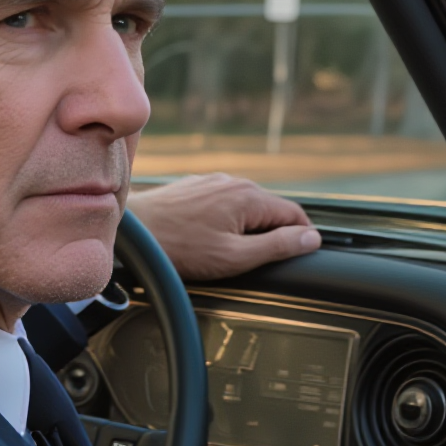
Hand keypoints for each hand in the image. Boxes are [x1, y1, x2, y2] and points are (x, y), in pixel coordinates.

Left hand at [126, 174, 319, 279]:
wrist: (134, 232)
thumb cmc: (178, 247)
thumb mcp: (234, 256)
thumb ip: (277, 246)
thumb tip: (311, 238)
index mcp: (250, 197)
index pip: (295, 215)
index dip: (302, 238)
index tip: (298, 257)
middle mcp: (235, 182)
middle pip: (271, 210)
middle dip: (271, 235)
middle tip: (255, 263)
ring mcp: (214, 182)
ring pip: (247, 207)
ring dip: (248, 228)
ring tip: (227, 253)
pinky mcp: (197, 187)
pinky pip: (225, 204)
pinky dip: (226, 221)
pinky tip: (208, 239)